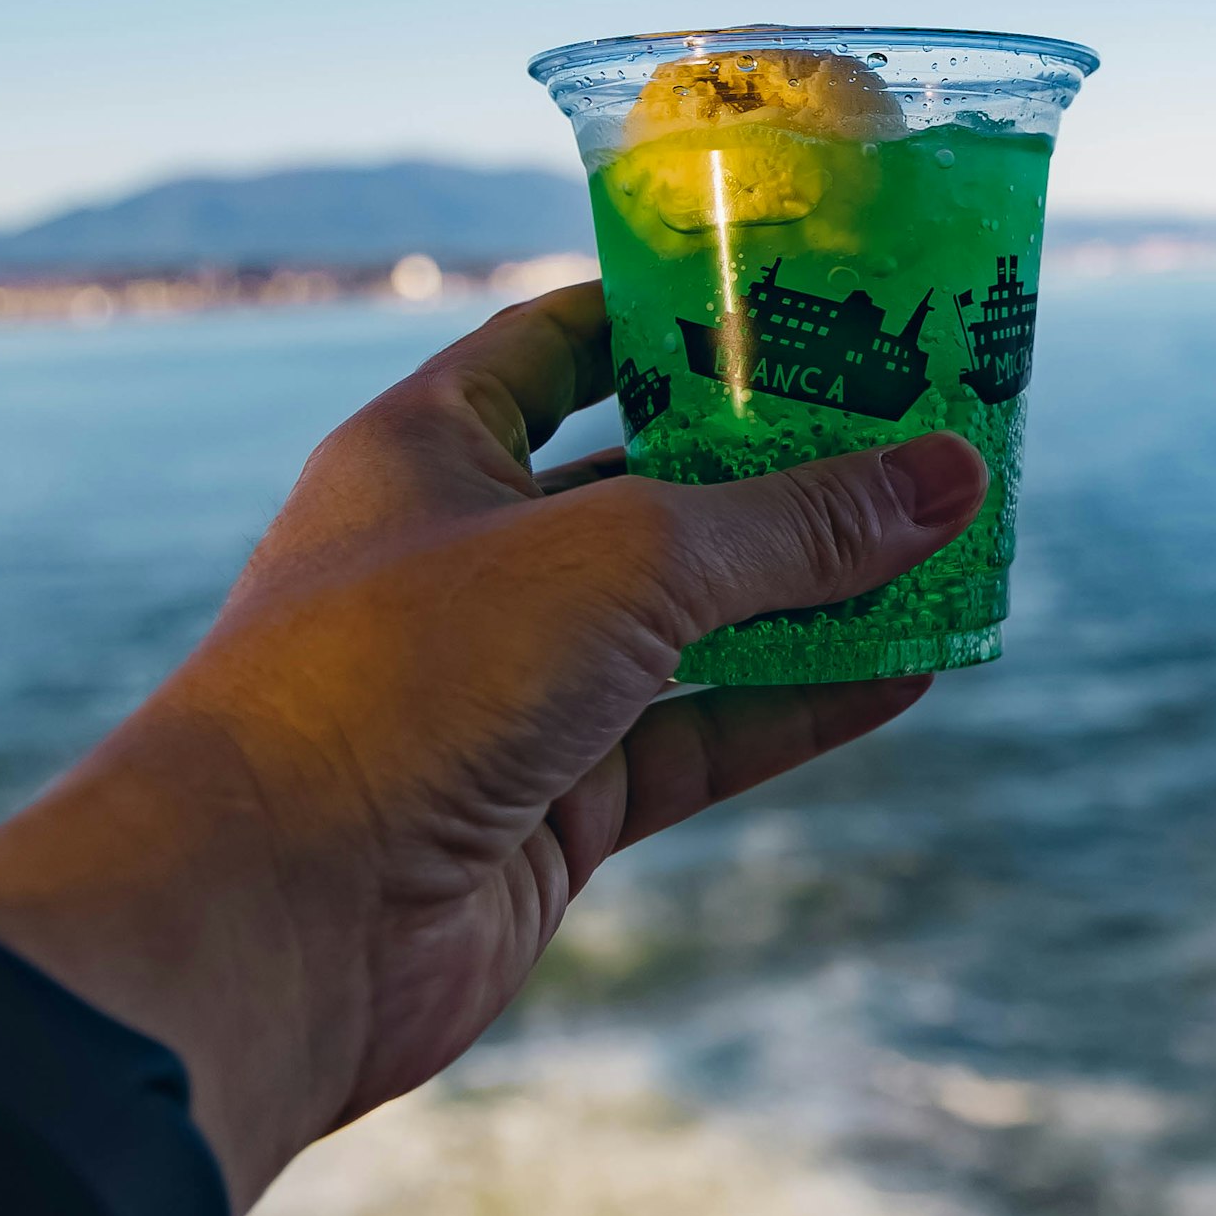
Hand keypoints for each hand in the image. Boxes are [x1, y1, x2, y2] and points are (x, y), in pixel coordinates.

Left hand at [0, 283, 979, 1208]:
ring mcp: (505, 689)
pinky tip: (907, 674)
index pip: (561, 345)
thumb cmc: (404, 679)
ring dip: (810, 593)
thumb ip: (797, 523)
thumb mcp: (626, 559)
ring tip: (944, 545)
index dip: (675, 315)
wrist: (264, 922)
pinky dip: (796, 707)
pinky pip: (698, 738)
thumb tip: (952, 475)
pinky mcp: (547, 806)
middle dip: (777, 463)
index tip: (803, 293)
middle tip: (914, 421)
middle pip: (646, 486)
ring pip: (687, 623)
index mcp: (429, 448)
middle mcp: (462, 557)